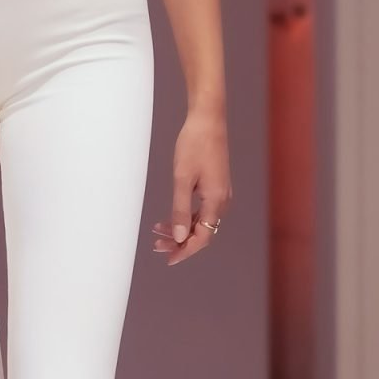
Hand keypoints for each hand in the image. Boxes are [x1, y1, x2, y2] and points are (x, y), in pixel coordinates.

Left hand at [151, 103, 232, 265]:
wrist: (208, 119)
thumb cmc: (194, 144)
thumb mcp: (182, 179)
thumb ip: (180, 211)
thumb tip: (181, 238)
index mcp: (216, 201)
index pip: (203, 237)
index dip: (186, 251)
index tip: (169, 259)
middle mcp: (222, 200)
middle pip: (203, 232)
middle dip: (180, 242)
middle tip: (157, 245)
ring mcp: (220, 193)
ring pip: (202, 222)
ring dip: (182, 229)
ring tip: (159, 231)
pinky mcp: (216, 185)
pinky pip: (203, 210)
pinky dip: (187, 217)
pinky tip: (170, 217)